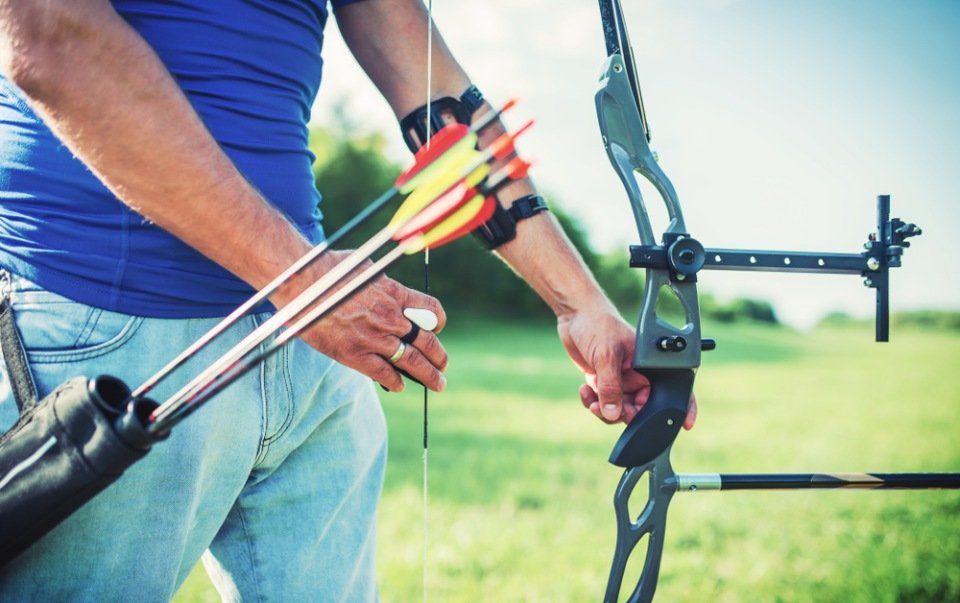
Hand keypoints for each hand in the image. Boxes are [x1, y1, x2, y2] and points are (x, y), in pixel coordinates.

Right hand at [272, 250, 447, 391]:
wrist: (301, 284)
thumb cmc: (330, 271)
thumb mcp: (367, 270)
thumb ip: (384, 284)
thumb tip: (392, 290)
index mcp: (395, 293)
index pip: (432, 310)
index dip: (439, 322)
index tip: (438, 329)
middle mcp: (390, 316)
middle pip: (427, 342)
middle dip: (439, 357)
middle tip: (443, 366)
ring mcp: (373, 337)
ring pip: (412, 361)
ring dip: (428, 375)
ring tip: (437, 383)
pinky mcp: (354, 354)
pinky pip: (384, 374)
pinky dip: (395, 382)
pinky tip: (400, 385)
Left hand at [557, 302, 696, 427]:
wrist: (575, 315)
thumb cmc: (598, 325)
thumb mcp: (606, 356)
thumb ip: (610, 387)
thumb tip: (613, 415)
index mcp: (650, 365)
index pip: (670, 390)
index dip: (678, 408)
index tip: (683, 425)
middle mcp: (638, 375)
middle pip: (640, 408)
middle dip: (624, 414)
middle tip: (608, 411)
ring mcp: (621, 380)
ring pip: (619, 409)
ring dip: (604, 411)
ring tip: (592, 403)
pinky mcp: (604, 381)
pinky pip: (602, 403)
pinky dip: (592, 402)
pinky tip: (585, 391)